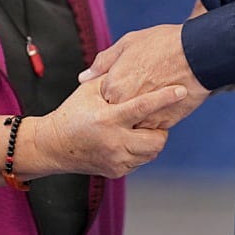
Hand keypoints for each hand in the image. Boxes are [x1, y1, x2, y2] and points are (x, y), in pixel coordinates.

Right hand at [29, 78, 184, 177]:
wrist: (54, 145)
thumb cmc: (73, 112)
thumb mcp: (89, 90)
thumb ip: (112, 78)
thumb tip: (135, 62)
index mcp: (108, 118)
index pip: (143, 107)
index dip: (164, 98)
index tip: (181, 90)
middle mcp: (114, 141)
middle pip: (156, 138)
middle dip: (161, 127)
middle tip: (154, 118)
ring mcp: (116, 159)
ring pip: (152, 152)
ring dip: (152, 139)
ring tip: (142, 128)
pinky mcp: (116, 171)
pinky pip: (141, 161)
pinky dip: (141, 150)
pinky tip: (131, 139)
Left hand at [79, 24, 208, 119]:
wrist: (199, 53)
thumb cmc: (164, 44)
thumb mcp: (129, 43)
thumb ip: (104, 62)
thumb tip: (84, 77)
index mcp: (113, 85)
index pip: (102, 101)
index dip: (112, 94)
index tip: (123, 87)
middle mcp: (125, 104)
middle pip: (117, 117)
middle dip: (123, 110)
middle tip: (138, 94)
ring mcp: (144, 116)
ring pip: (134, 126)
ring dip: (139, 119)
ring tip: (150, 103)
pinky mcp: (163, 123)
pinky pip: (152, 130)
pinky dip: (155, 122)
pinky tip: (162, 108)